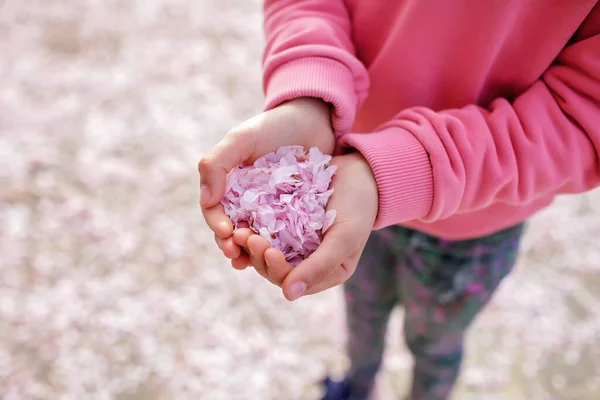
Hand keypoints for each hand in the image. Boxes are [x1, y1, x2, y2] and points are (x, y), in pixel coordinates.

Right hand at [198, 97, 334, 259]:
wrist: (315, 120)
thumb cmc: (275, 126)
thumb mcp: (243, 139)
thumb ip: (218, 163)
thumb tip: (207, 199)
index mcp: (229, 185)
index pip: (214, 210)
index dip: (216, 224)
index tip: (226, 232)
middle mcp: (245, 201)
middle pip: (232, 230)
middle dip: (231, 244)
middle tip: (237, 254)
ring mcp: (269, 210)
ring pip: (254, 237)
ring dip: (250, 252)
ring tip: (252, 262)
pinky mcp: (293, 216)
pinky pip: (281, 236)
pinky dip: (277, 248)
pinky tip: (279, 258)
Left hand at [232, 152, 378, 300]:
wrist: (361, 170)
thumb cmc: (360, 205)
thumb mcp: (345, 236)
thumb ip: (320, 266)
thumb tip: (288, 295)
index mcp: (325, 272)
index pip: (293, 282)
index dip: (276, 270)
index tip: (268, 250)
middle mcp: (307, 260)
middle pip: (274, 269)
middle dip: (258, 255)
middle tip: (244, 236)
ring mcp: (294, 241)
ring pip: (265, 250)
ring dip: (250, 244)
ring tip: (238, 230)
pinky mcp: (285, 222)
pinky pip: (265, 229)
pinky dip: (252, 226)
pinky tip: (240, 219)